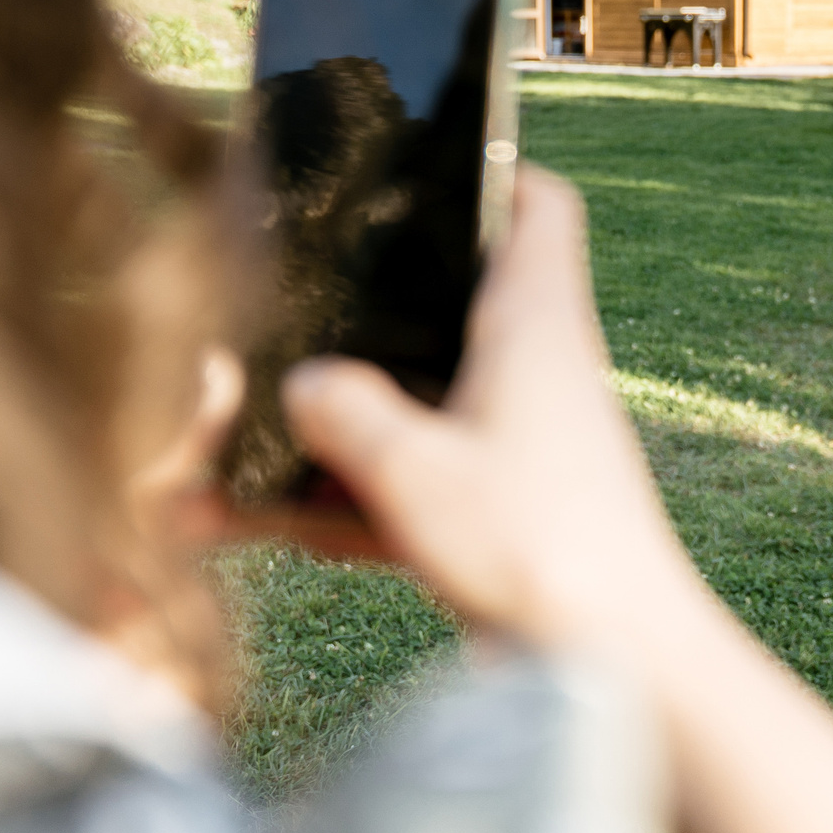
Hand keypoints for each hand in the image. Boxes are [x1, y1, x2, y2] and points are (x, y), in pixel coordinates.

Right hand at [275, 168, 701, 649]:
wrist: (623, 676)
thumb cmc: (543, 555)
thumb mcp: (418, 474)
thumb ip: (347, 417)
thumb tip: (303, 386)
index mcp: (536, 325)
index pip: (538, 206)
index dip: (490, 166)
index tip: (421, 156)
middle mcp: (536, 373)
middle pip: (449, 305)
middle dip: (360, 312)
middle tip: (272, 308)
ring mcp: (522, 446)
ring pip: (412, 408)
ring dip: (325, 430)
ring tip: (209, 455)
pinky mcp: (507, 516)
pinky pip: (408, 489)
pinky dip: (339, 506)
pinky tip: (239, 530)